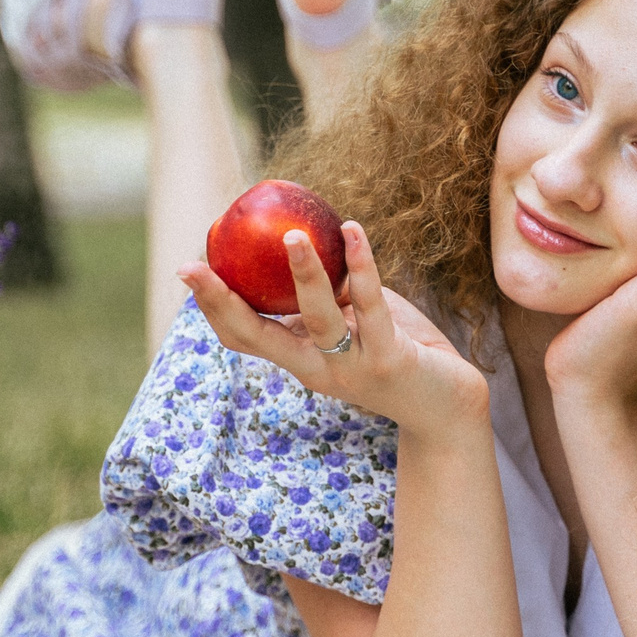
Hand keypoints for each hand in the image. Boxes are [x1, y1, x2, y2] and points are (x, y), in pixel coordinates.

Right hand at [181, 220, 488, 437]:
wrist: (448, 405)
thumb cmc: (397, 350)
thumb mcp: (352, 321)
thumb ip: (328, 294)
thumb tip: (298, 236)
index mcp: (300, 358)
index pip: (243, 336)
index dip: (211, 305)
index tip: (188, 268)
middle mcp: (317, 369)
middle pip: (256, 336)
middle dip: (220, 301)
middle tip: (192, 265)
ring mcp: (351, 367)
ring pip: (319, 319)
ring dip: (305, 275)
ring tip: (292, 235)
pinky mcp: (390, 360)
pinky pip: (372, 305)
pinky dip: (362, 265)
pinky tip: (353, 231)